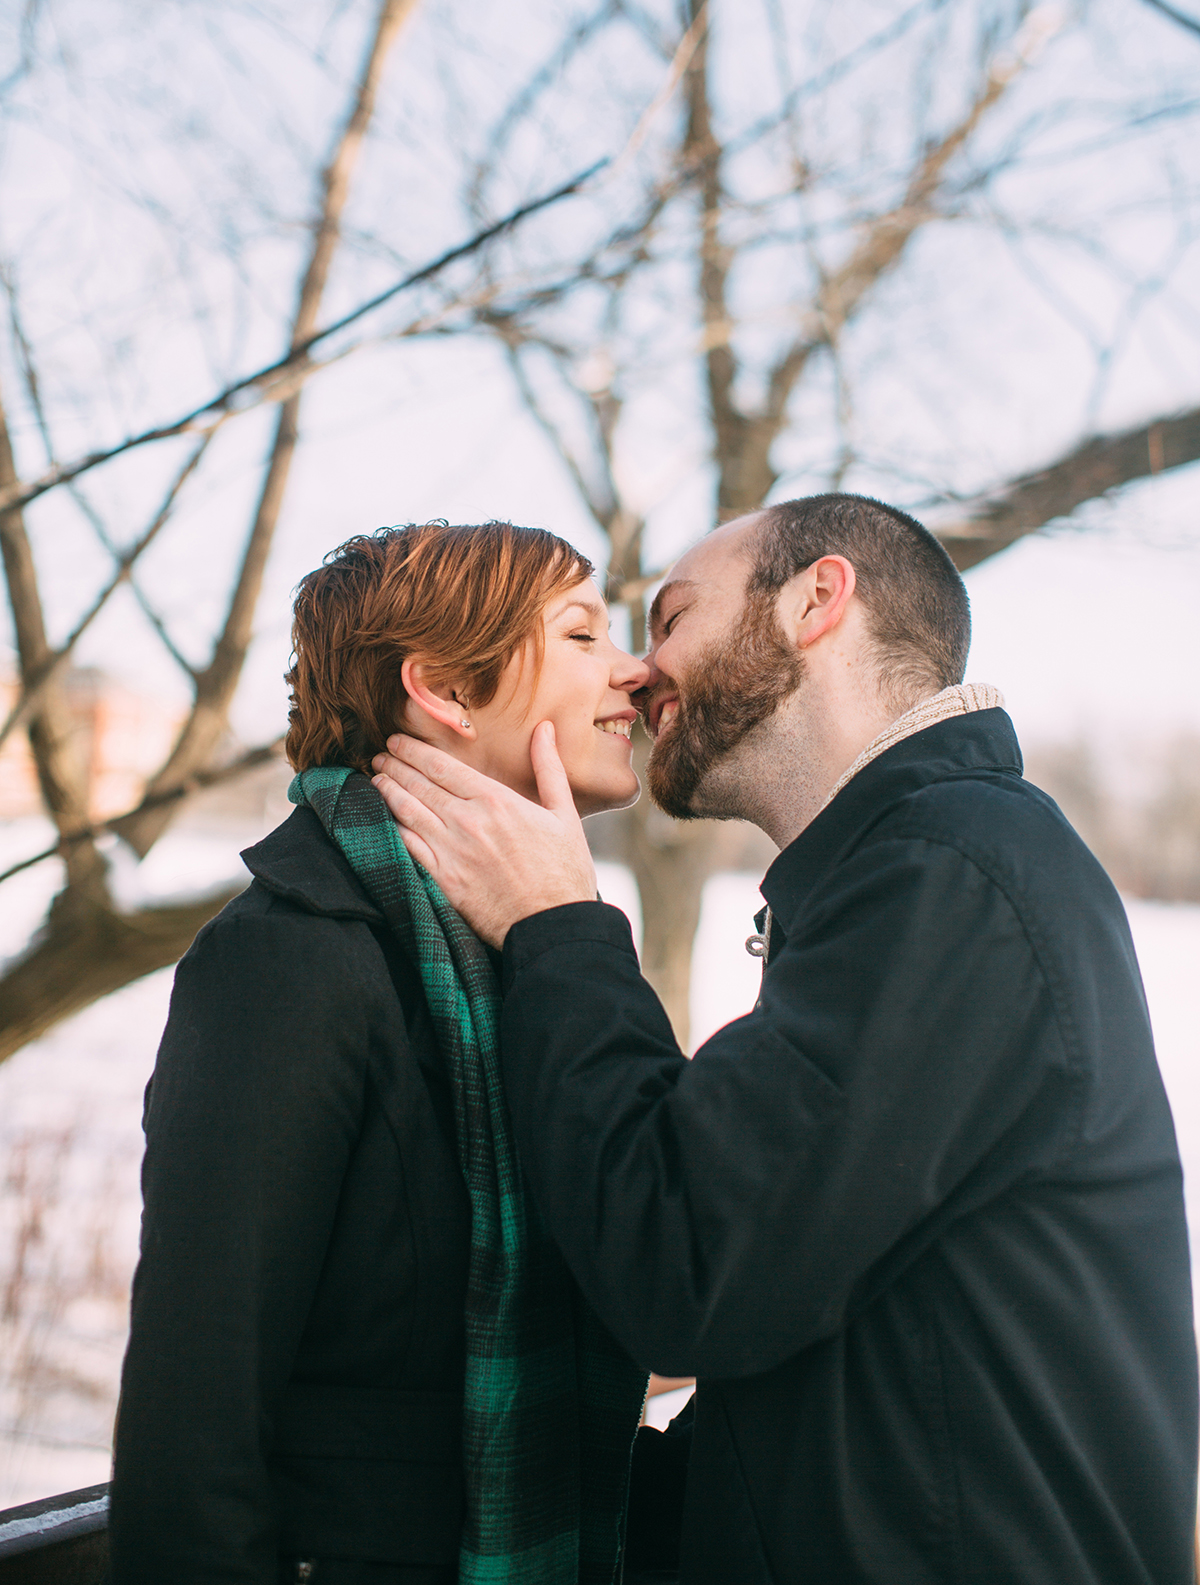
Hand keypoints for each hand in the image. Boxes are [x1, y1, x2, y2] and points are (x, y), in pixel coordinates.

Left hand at [370, 721, 597, 946]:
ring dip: (387, 792)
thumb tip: (545, 729)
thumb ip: (549, 768)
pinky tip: (383, 818)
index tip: (398, 741)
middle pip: (420, 785)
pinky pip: (409, 847)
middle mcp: (468, 821)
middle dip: (395, 766)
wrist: (552, 925)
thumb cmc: (564, 872)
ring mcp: (452, 851)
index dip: (414, 751)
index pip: (443, 766)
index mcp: (496, 801)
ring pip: (408, 812)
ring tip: (375, 779)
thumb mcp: (565, 814)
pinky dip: (392, 827)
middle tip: (379, 756)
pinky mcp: (443, 879)